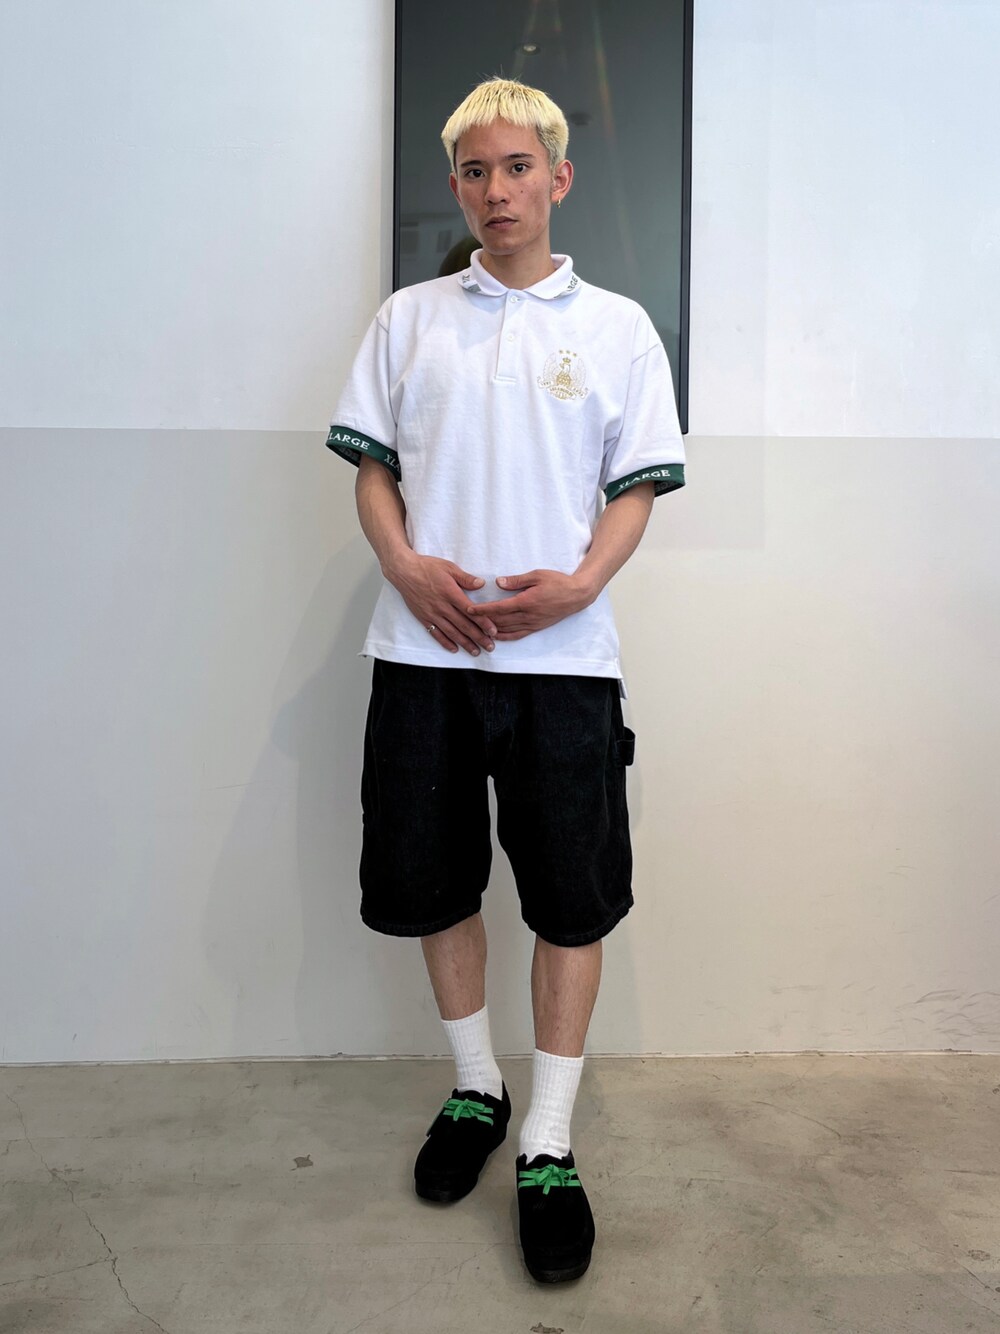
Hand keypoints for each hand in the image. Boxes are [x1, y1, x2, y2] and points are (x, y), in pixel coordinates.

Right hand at [386, 551, 497, 654]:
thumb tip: (481, 584)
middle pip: (463, 625)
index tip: (494, 631)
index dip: (483, 623)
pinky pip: (436, 633)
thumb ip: (465, 578)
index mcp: (451, 593)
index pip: (471, 612)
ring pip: (451, 632)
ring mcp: (432, 614)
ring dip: (465, 643)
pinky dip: (445, 642)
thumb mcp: (449, 567)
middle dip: (478, 637)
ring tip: (476, 652)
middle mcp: (442, 606)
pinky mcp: (424, 618)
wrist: (404, 571)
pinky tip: (454, 649)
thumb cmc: (427, 567)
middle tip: (490, 647)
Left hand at [467, 569, 591, 640]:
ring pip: (508, 630)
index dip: (483, 610)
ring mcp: (533, 623)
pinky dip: (505, 636)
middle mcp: (528, 615)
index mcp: (526, 601)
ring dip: (492, 631)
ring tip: (477, 630)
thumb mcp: (537, 575)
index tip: (469, 609)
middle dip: (483, 621)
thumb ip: (516, 580)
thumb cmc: (558, 582)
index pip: (499, 608)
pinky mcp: (537, 627)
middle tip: (468, 621)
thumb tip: (498, 582)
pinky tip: (496, 637)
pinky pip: (518, 635)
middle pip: (500, 621)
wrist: (577, 595)